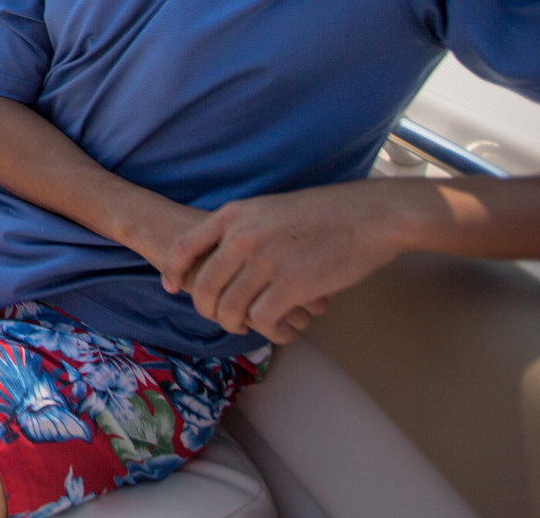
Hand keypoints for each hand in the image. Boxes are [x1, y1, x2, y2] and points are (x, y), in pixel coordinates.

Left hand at [160, 184, 399, 342]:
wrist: (368, 216)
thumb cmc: (324, 214)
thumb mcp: (269, 209)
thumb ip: (242, 229)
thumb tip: (223, 257)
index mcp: (234, 215)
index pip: (183, 247)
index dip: (172, 271)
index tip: (172, 287)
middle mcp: (242, 237)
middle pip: (203, 287)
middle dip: (207, 310)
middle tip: (221, 318)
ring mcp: (265, 262)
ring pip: (229, 309)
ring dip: (235, 324)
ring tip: (248, 325)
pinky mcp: (291, 285)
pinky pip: (260, 320)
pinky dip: (266, 330)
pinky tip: (278, 327)